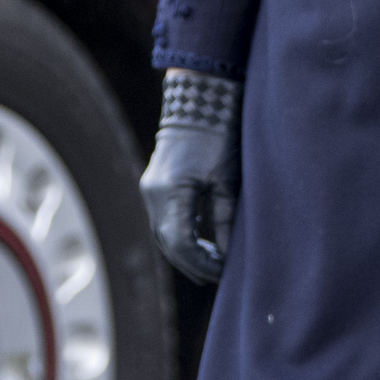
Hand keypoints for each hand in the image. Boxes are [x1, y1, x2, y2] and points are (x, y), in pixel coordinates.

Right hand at [141, 70, 241, 285]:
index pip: (181, 245)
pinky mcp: (155, 186)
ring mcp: (150, 190)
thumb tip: (228, 254)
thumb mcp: (228, 181)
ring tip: (212, 266)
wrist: (199, 102)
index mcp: (170, 193)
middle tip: (220, 277)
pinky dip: (181, 236)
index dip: (203, 264)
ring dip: (186, 253)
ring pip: (164, 235)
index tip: (224, 273)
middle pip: (168, 245)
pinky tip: (202, 244)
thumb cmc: (219, 136)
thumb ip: (225, 220)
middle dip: (193, 264)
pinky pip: (164, 221)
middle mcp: (153, 195)